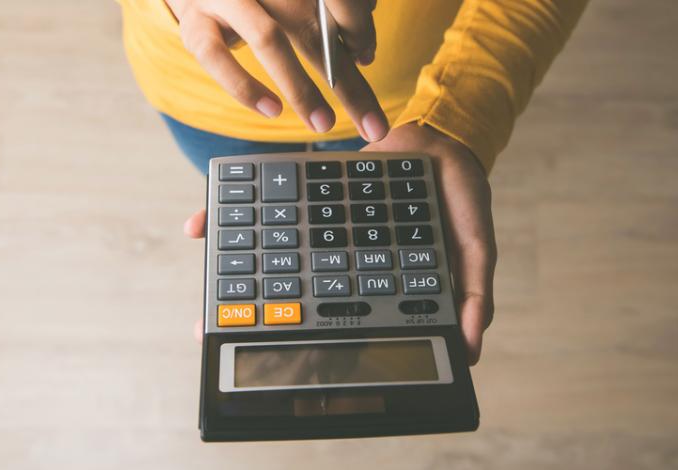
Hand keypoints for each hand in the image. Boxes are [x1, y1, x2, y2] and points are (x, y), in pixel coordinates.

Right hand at [165, 0, 388, 140]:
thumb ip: (328, 15)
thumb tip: (363, 51)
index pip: (335, 1)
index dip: (357, 27)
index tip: (367, 57)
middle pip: (312, 28)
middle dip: (347, 81)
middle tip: (373, 126)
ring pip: (268, 39)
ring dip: (300, 87)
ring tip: (323, 124)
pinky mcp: (195, 23)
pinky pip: (217, 56)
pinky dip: (244, 87)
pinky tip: (271, 110)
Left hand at [182, 125, 495, 363]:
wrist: (441, 137)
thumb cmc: (460, 198)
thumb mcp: (476, 246)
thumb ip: (476, 295)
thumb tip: (471, 348)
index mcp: (377, 281)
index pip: (342, 325)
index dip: (311, 350)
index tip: (281, 373)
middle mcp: (344, 263)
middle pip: (294, 300)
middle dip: (255, 322)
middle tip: (214, 340)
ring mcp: (323, 234)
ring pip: (273, 262)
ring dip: (236, 279)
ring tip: (202, 307)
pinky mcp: (307, 201)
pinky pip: (272, 213)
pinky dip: (237, 220)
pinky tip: (200, 227)